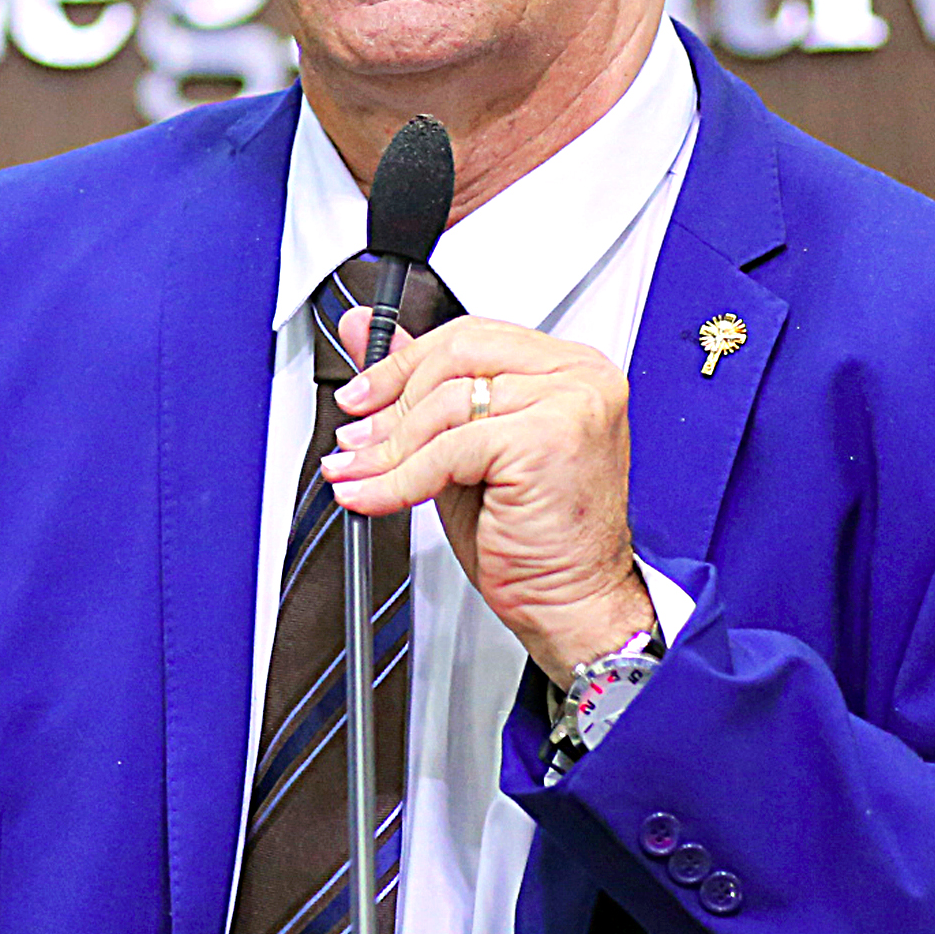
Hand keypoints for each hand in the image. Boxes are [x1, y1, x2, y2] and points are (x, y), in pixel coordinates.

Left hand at [322, 307, 655, 679]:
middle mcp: (580, 377)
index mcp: (569, 367)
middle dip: (392, 400)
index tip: (362, 393)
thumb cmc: (531, 536)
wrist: (573, 602)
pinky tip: (378, 495)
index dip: (405, 363)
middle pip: (457, 354)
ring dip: (389, 446)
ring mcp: (572, 404)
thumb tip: (362, 330)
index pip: (471, 335)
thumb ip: (420, 385)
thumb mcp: (463, 447)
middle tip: (354, 438)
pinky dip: (403, 477)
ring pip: (448, 402)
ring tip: (359, 472)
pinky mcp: (548, 440)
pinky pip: (450, 447)